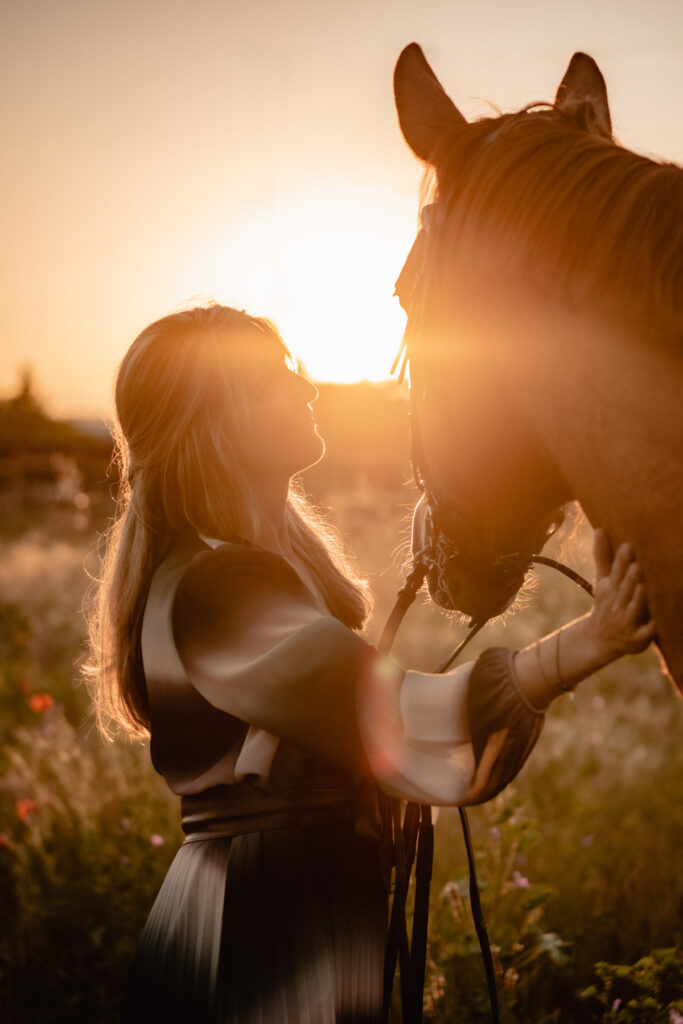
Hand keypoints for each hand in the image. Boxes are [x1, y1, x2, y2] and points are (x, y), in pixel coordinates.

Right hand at [590, 528, 655, 658]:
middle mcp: (617, 604)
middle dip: (630, 579)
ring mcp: (626, 622)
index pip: (615, 573)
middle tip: (637, 565)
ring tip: (643, 587)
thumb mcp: (602, 581)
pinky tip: (657, 623)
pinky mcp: (637, 639)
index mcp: (610, 589)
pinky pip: (644, 635)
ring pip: (632, 610)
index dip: (621, 561)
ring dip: (637, 600)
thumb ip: (603, 556)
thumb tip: (599, 528)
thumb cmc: (607, 602)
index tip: (628, 545)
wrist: (599, 639)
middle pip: (624, 590)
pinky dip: (649, 630)